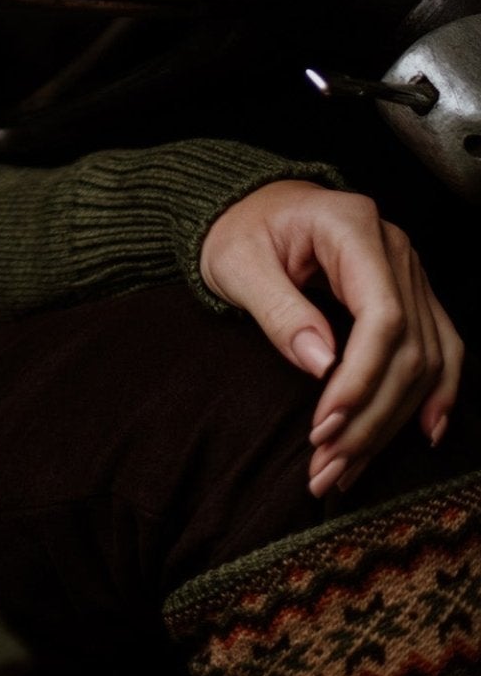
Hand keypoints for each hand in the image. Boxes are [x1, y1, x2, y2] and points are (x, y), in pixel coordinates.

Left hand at [199, 180, 462, 497]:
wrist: (251, 208)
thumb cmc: (238, 230)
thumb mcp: (237, 264)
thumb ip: (278, 310)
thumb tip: (321, 365)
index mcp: (352, 226)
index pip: (382, 316)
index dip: (361, 379)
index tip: (326, 427)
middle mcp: (394, 248)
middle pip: (409, 347)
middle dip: (371, 415)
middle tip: (328, 466)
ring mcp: (408, 271)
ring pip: (426, 359)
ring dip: (392, 421)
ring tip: (348, 467)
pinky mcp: (410, 295)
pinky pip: (439, 348)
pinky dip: (435, 394)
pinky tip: (422, 433)